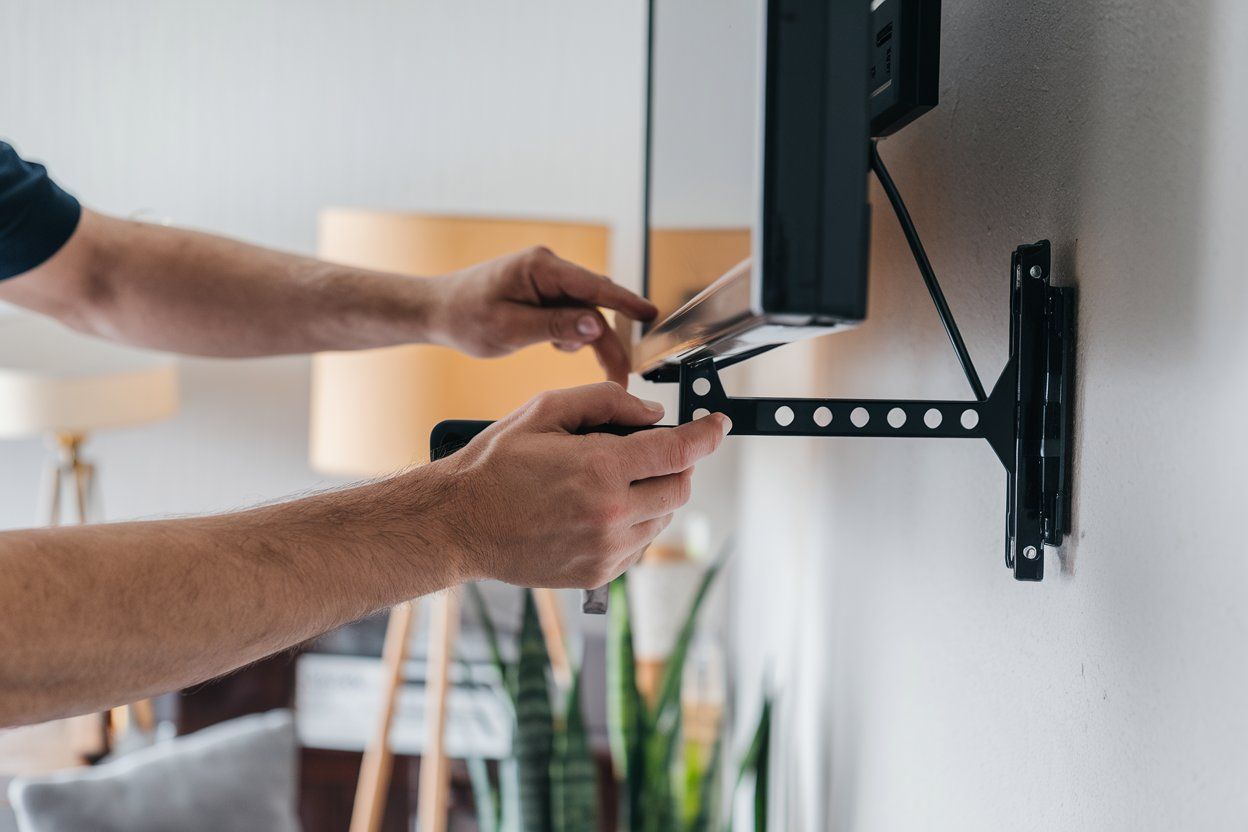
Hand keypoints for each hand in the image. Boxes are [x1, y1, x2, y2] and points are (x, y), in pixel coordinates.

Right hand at [422, 382, 729, 588]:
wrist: (458, 524)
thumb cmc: (496, 465)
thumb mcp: (545, 411)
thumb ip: (606, 403)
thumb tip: (652, 414)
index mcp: (601, 468)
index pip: (679, 451)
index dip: (707, 434)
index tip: (717, 425)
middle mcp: (611, 513)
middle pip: (680, 488)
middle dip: (675, 465)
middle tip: (649, 452)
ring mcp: (606, 549)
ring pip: (663, 518)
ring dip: (654, 495)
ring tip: (614, 482)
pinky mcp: (598, 574)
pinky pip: (640, 545)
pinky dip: (635, 524)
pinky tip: (601, 509)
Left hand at [428, 246, 656, 383]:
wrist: (438, 310)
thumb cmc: (465, 316)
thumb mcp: (509, 327)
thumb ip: (555, 326)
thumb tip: (596, 326)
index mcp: (541, 267)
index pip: (594, 285)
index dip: (626, 302)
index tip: (651, 315)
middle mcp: (549, 268)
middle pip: (595, 303)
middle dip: (610, 338)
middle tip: (622, 374)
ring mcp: (548, 280)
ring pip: (586, 312)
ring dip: (589, 339)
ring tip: (586, 364)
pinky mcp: (545, 294)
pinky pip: (571, 315)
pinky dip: (571, 335)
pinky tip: (557, 346)